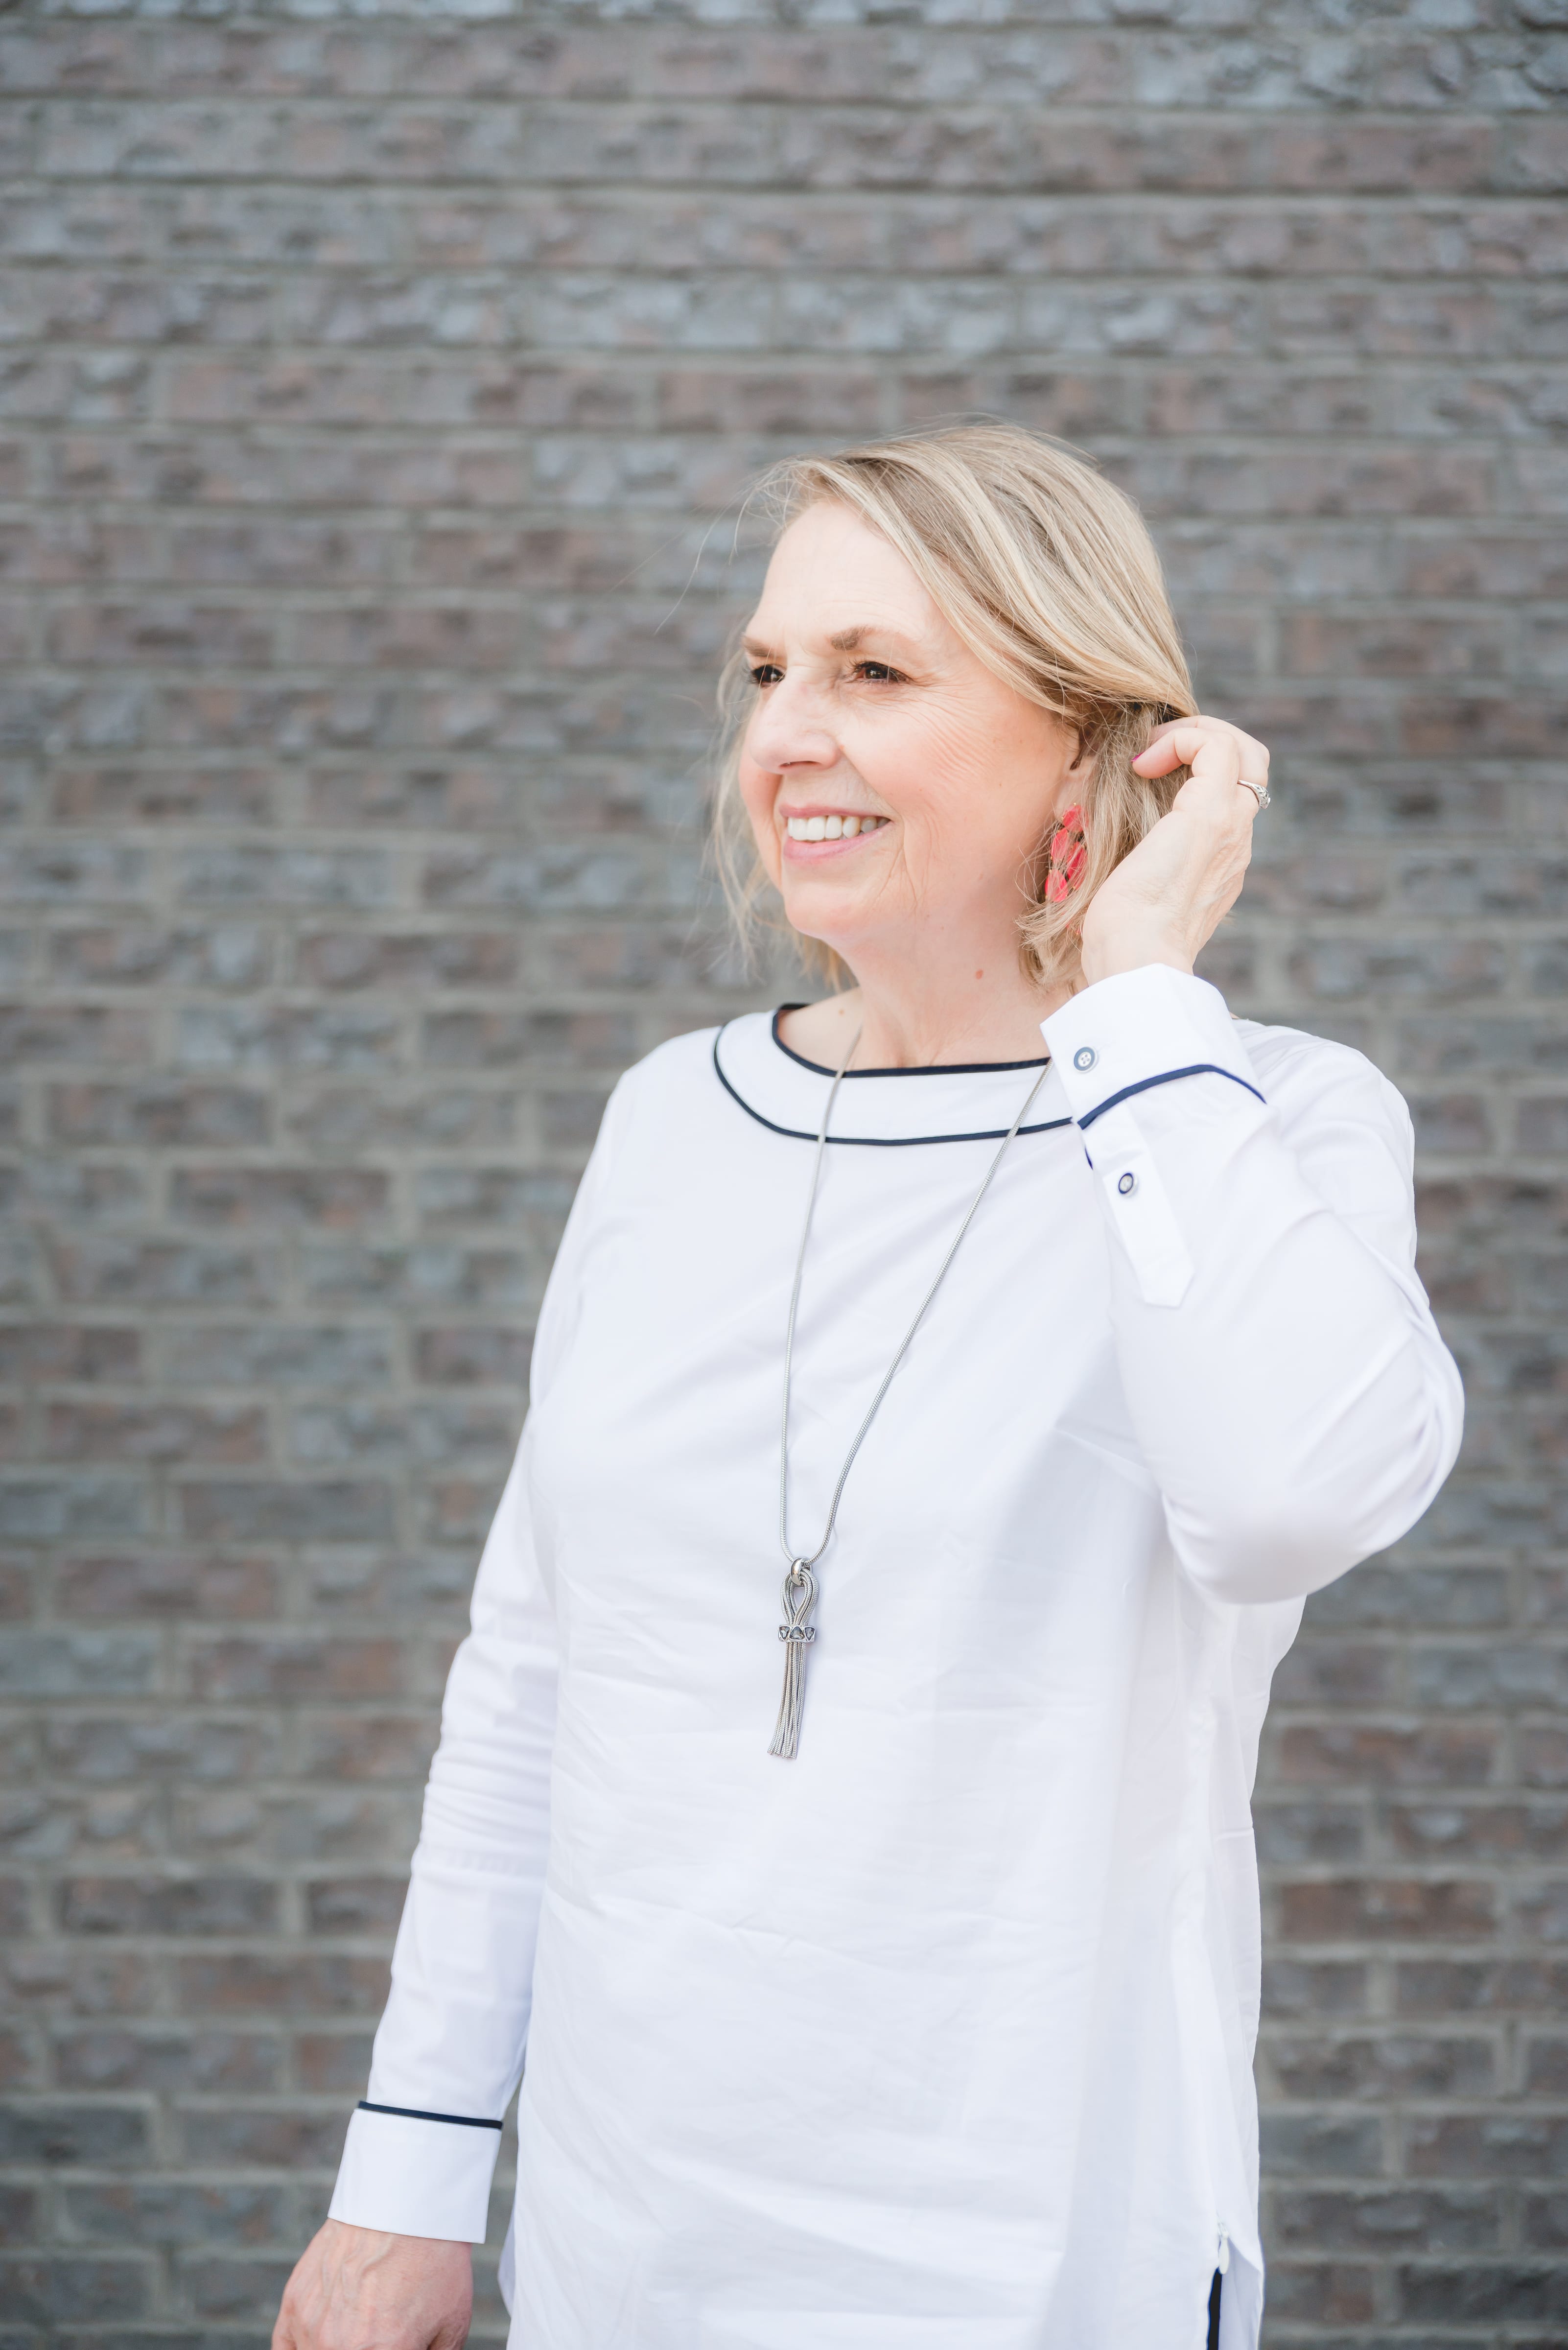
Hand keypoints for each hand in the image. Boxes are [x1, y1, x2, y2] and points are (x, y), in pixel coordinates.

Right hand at [273, 2219, 472, 2349]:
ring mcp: (312, 2328)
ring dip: (335, 2346)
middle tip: (377, 2337)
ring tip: (358, 2333)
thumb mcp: (452, 2326)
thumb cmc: (434, 2262)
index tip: (396, 2347)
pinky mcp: (294, 2305)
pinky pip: (285, 2349)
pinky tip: (322, 2341)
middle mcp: (340, 2348)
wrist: (405, 2202)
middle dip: (369, 2348)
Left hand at [1078, 714, 1268, 987]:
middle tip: (1156, 751)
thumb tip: (1112, 849)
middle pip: (1252, 765)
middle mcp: (1237, 841)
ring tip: (1149, 751)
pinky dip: (1180, 740)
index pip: (1235, 795)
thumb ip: (1140, 865)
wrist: (1136, 959)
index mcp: (1223, 861)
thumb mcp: (1136, 893)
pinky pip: (1215, 747)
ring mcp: (1231, 827)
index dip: (1199, 767)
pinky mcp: (1210, 814)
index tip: (1146, 775)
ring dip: (1193, 734)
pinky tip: (1142, 764)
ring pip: (1243, 750)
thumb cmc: (1122, 939)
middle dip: (1207, 741)